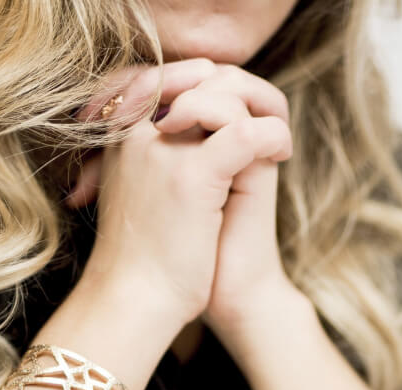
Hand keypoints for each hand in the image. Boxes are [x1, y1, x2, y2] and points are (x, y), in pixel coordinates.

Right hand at [66, 60, 292, 339]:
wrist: (135, 302)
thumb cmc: (140, 258)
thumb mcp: (142, 195)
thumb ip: (157, 159)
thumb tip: (189, 135)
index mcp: (119, 136)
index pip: (160, 75)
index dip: (202, 80)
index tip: (236, 112)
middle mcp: (135, 133)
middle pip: (194, 75)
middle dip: (236, 89)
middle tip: (262, 119)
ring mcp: (161, 151)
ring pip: (220, 95)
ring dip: (258, 112)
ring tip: (275, 143)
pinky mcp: (193, 177)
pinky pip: (244, 132)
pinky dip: (271, 137)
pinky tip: (282, 154)